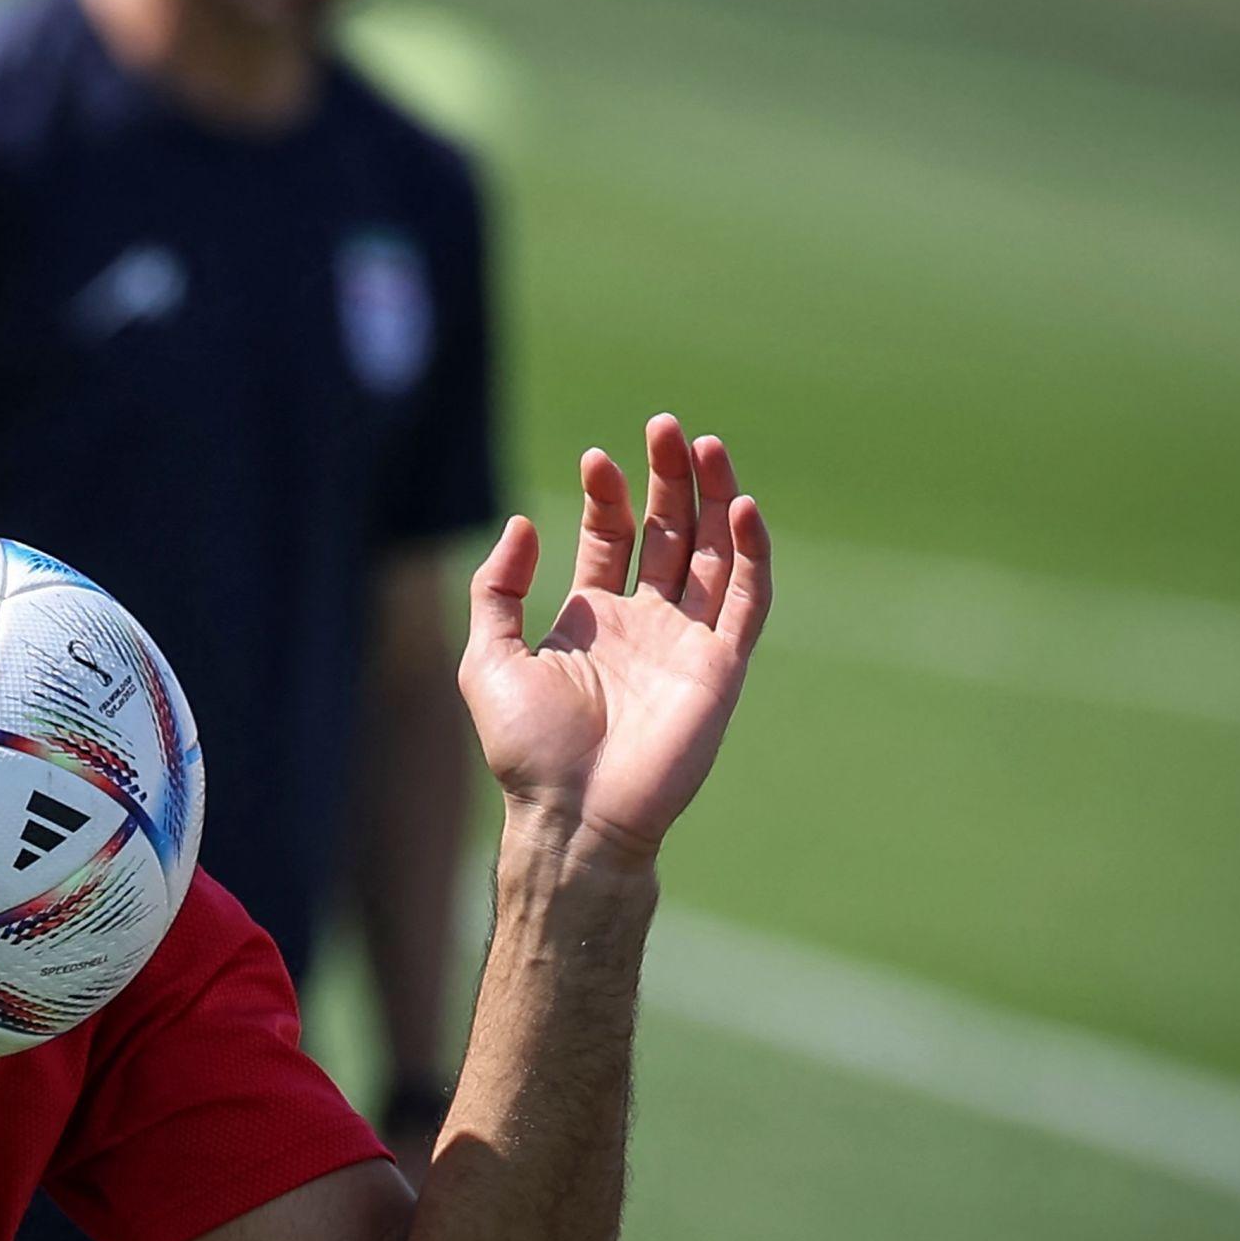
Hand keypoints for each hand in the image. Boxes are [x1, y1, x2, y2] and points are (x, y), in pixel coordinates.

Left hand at [459, 416, 769, 867]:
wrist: (572, 814)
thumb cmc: (527, 750)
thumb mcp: (489, 658)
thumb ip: (497, 590)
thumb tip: (521, 523)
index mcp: (593, 619)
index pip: (613, 537)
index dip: (610, 496)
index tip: (597, 459)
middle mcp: (645, 624)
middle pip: (670, 533)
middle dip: (670, 480)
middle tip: (666, 427)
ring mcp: (686, 643)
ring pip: (714, 554)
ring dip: (714, 500)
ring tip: (706, 446)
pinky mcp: (721, 668)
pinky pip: (746, 601)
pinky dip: (751, 555)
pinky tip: (741, 507)